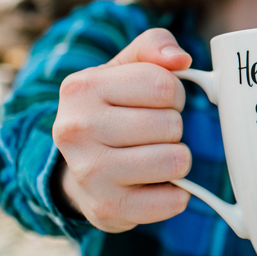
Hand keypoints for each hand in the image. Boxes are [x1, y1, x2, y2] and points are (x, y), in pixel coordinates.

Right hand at [52, 28, 193, 232]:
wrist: (79, 168)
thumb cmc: (113, 108)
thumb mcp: (127, 67)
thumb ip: (155, 46)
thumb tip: (180, 59)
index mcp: (81, 87)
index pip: (164, 85)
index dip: (173, 94)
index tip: (155, 103)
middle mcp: (76, 130)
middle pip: (172, 124)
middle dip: (173, 127)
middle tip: (150, 133)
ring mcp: (89, 173)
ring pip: (177, 160)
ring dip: (176, 158)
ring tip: (151, 155)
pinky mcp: (108, 209)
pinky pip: (174, 200)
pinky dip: (175, 193)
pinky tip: (152, 184)